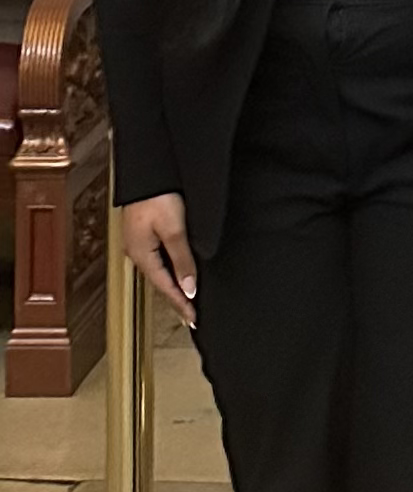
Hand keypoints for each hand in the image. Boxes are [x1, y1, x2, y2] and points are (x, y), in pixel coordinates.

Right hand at [121, 194, 196, 327]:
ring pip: (161, 271)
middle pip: (161, 282)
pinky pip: (160, 258)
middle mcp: (139, 252)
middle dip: (177, 299)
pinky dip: (171, 269)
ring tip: (189, 299)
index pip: (165, 288)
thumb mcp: (174, 229)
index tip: (195, 320)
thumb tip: (189, 288)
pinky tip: (179, 272)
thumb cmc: (158, 195)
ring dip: (175, 285)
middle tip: (193, 316)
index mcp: (142, 255)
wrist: (148, 170)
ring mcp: (140, 242)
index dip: (181, 304)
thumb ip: (182, 259)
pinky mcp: (145, 231)